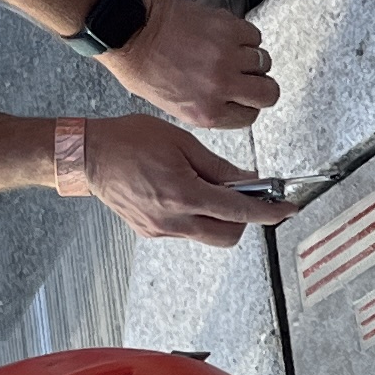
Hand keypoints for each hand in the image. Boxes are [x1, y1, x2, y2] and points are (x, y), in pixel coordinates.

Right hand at [79, 119, 292, 247]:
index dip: (268, 212)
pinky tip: (188, 192)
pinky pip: (186, 230)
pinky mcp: (149, 231)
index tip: (287, 210)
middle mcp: (173, 219)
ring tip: (212, 188)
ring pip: (207, 235)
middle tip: (247, 194)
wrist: (87, 155)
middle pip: (227, 235)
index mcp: (184, 194)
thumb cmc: (130, 139)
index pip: (239, 211)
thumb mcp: (182, 142)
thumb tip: (248, 180)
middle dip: (244, 220)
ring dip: (220, 218)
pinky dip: (197, 216)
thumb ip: (218, 166)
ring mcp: (160, 229)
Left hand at [103, 0, 277, 126]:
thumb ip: (208, 109)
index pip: (250, 116)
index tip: (241, 97)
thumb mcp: (173, 107)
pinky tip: (227, 36)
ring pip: (264, 61)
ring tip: (232, 52)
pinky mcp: (228, 28)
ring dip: (251, 58)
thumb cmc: (142, 67)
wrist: (131, 30)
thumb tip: (232, 103)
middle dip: (261, 86)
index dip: (247, 106)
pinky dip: (245, 36)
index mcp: (207, 112)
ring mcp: (227, 55)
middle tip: (250, 78)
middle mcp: (222, 86)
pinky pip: (254, 35)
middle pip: (268, 93)